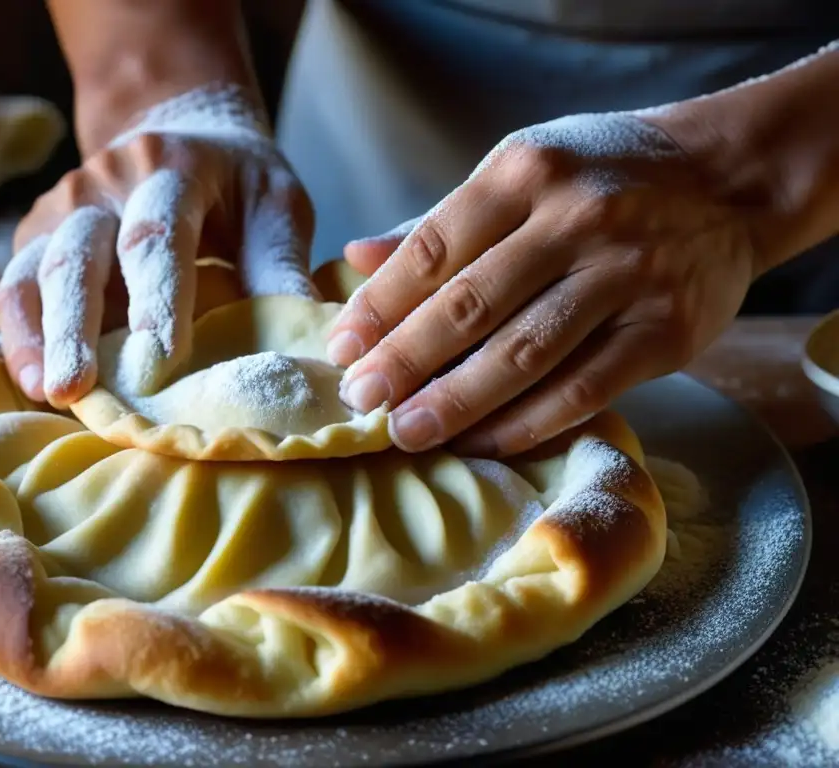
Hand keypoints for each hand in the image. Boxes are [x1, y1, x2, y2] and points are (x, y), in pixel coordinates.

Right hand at [0, 83, 316, 407]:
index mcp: (171, 169)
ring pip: (33, 271)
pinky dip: (20, 335)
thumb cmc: (238, 185)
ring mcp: (62, 207)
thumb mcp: (276, 209)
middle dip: (75, 325)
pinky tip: (32, 381)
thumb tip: (310, 340)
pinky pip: (17, 287)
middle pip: (79, 254)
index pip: (159, 235)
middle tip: (75, 388)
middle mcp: (104, 183)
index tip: (160, 360)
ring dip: (36, 335)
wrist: (181, 133)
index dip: (158, 298)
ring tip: (47, 393)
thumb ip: (282, 267)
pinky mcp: (38, 236)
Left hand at [326, 112, 758, 457]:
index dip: (379, 306)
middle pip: (470, 305)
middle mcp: (575, 218)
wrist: (729, 179)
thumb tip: (355, 259)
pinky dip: (526, 423)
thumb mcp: (521, 171)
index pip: (433, 249)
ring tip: (406, 433)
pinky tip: (481, 443)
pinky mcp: (665, 331)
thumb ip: (441, 223)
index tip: (339, 349)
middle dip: (405, 360)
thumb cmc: (602, 175)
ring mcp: (626, 275)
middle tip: (360, 401)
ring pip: (523, 354)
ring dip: (457, 402)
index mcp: (525, 172)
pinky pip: (582, 390)